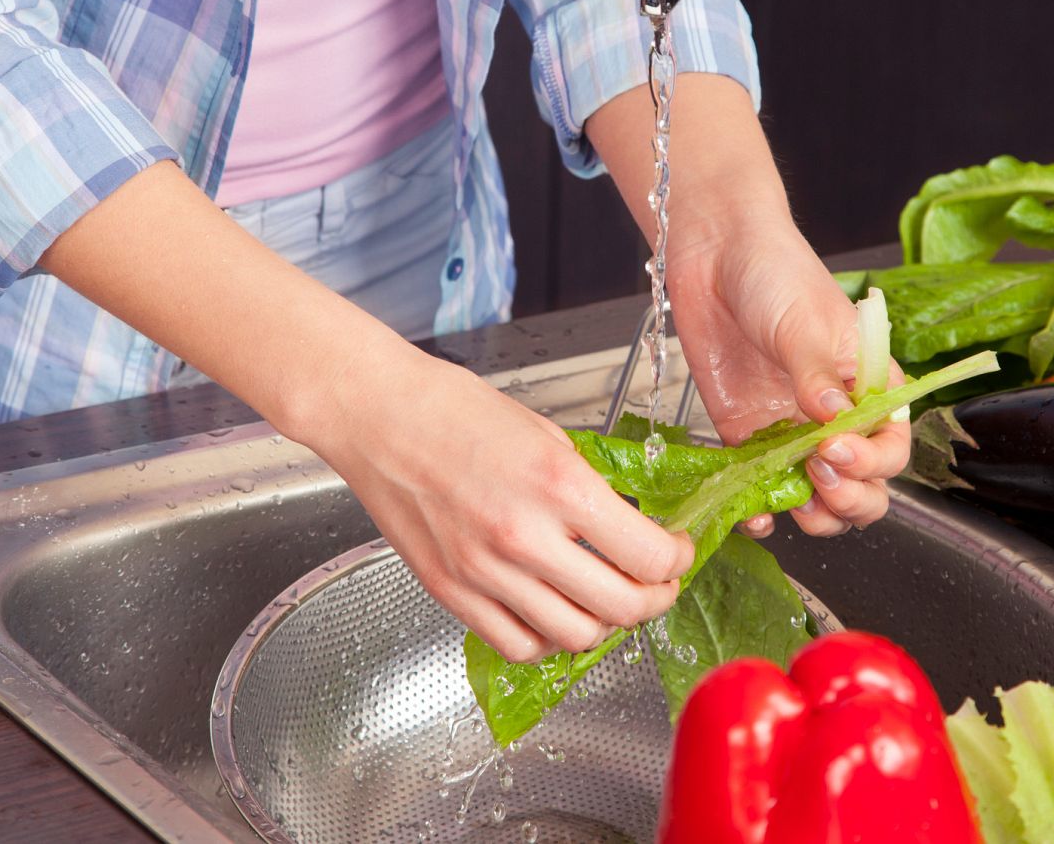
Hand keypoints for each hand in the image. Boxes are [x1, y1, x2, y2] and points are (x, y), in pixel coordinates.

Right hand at [304, 345, 694, 661]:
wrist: (376, 414)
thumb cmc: (451, 409)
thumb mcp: (545, 433)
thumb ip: (588, 486)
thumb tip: (627, 525)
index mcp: (558, 485)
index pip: (649, 555)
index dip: (677, 559)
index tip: (677, 550)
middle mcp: (524, 537)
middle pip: (623, 606)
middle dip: (655, 597)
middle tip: (657, 582)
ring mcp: (484, 572)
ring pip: (575, 635)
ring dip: (605, 623)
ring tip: (606, 598)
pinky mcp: (451, 591)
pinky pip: (518, 644)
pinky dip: (548, 639)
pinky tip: (553, 611)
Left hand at [669, 215, 910, 537]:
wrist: (715, 254)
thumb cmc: (775, 272)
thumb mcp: (803, 321)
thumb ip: (815, 375)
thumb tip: (832, 421)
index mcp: (869, 387)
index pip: (891, 446)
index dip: (872, 461)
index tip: (835, 448)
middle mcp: (836, 418)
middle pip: (864, 485)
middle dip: (850, 498)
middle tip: (818, 476)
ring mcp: (791, 432)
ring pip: (819, 498)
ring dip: (813, 515)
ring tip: (791, 504)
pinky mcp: (747, 438)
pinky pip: (762, 489)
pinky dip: (760, 511)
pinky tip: (753, 514)